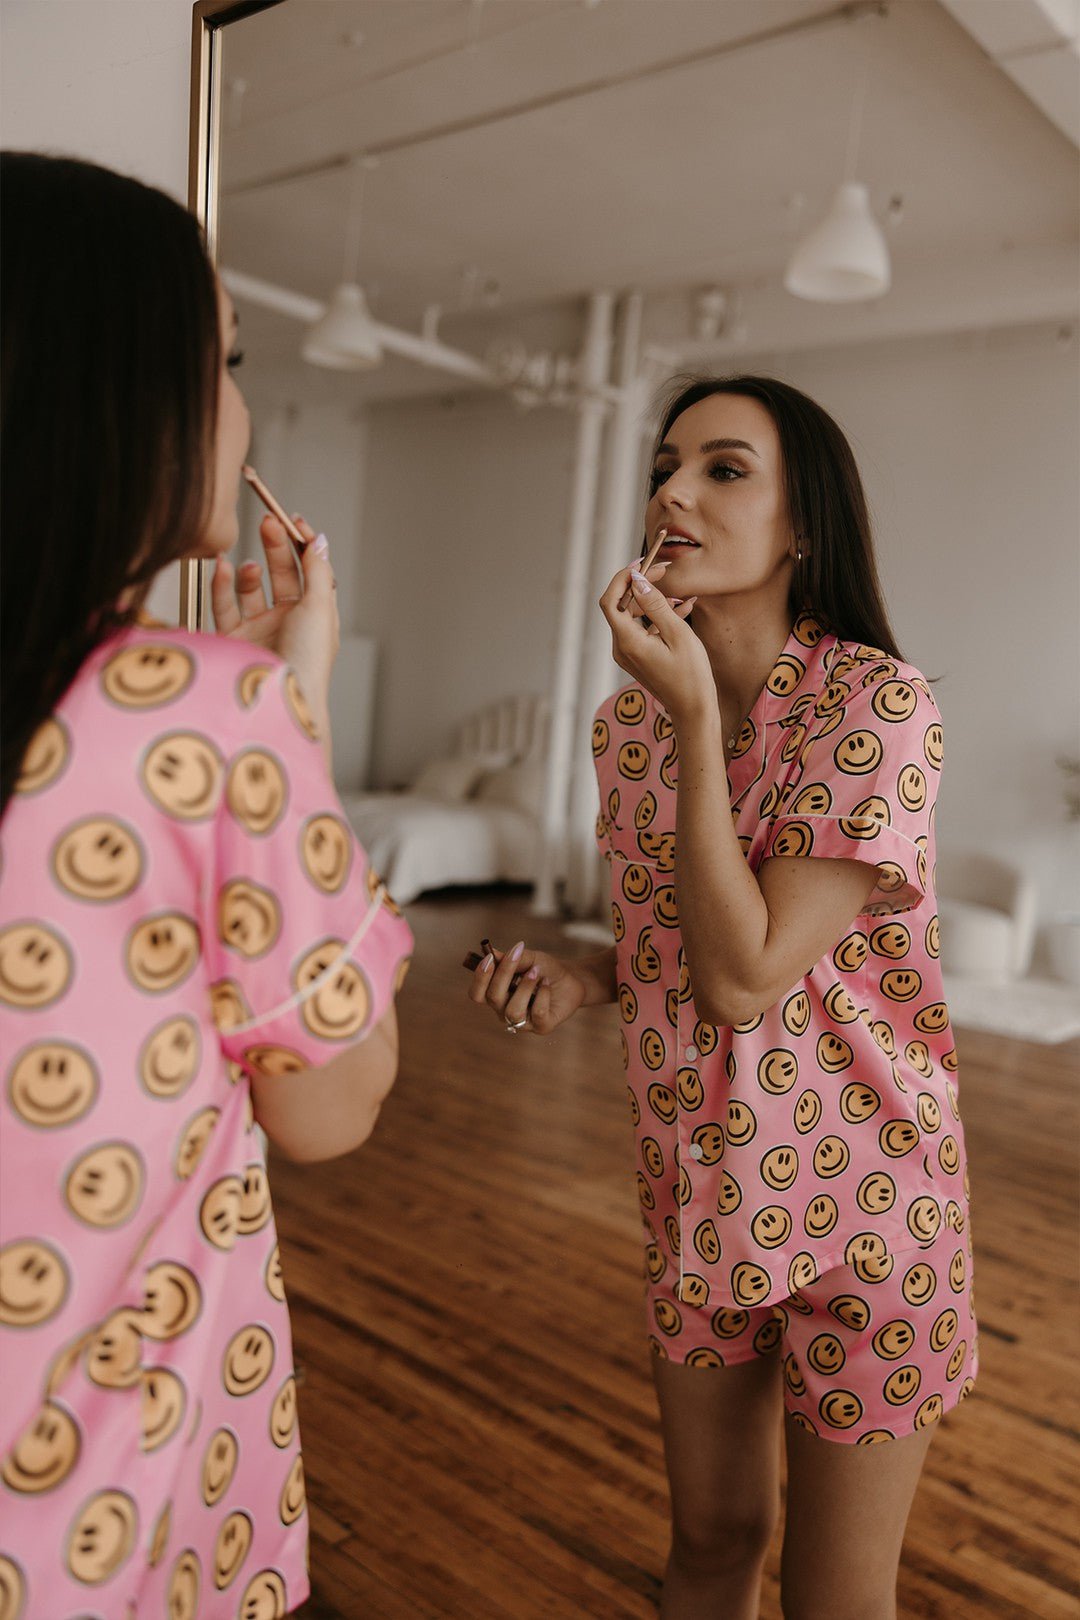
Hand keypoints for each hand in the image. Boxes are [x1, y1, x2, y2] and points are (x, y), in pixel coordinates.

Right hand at [211, 514, 339, 728]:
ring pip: (250, 589)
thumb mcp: (320, 609)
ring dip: (248, 570)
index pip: (311, 571)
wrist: (276, 702)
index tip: (292, 520)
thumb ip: (317, 571)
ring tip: (247, 566)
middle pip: (282, 574)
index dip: (302, 545)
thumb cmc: (306, 661)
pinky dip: (221, 584)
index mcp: (317, 616)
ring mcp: (260, 631)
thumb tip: (320, 540)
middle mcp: (289, 622)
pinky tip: (222, 569)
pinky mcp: (233, 640)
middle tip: (266, 523)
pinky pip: (224, 605)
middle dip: (275, 547)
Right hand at [468, 942, 588, 1035]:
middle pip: (493, 998)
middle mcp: (505, 1011)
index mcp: (496, 995)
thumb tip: (495, 953)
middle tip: (518, 955)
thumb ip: (514, 958)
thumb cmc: (544, 969)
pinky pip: (537, 1013)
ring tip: (537, 972)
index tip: (490, 958)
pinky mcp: (542, 1027)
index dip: (480, 978)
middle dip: (504, 974)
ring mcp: (522, 1022)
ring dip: (525, 987)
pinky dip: (543, 995)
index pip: (477, 994)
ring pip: (513, 1011)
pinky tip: (547, 984)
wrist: (571, 979)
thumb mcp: (530, 958)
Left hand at [598, 561, 714, 727]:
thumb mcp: (677, 634)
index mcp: (628, 642)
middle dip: (641, 585)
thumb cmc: (691, 675)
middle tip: (664, 570)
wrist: (694, 710)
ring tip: (681, 593)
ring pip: (635, 616)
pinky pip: (644, 629)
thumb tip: (638, 580)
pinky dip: (659, 617)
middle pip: (622, 606)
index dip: (622, 578)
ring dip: (655, 601)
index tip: (642, 564)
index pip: (610, 601)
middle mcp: (622, 647)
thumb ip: (656, 605)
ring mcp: (629, 653)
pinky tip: (684, 607)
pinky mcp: (639, 656)